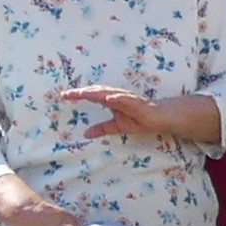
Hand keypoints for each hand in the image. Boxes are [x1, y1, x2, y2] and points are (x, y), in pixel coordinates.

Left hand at [60, 82, 191, 140]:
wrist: (161, 117)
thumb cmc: (140, 119)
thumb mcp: (117, 127)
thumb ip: (102, 129)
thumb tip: (85, 134)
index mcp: (111, 100)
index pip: (92, 95)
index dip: (78, 94)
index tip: (64, 95)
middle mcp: (117, 95)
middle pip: (96, 91)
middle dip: (82, 92)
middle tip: (67, 94)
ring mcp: (127, 97)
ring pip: (109, 92)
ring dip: (95, 92)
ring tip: (81, 93)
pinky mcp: (137, 103)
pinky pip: (125, 99)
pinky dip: (116, 97)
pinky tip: (108, 98)